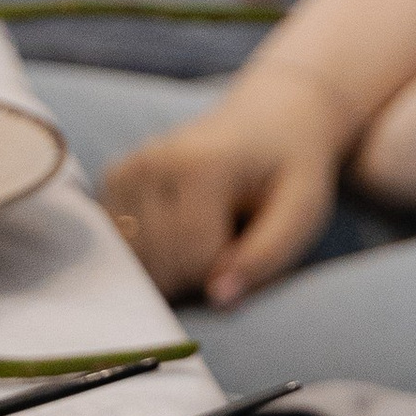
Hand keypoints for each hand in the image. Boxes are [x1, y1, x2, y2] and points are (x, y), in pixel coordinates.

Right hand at [98, 71, 343, 303]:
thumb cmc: (291, 167)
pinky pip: (122, 247)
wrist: (271, 114)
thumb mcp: (303, 210)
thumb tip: (218, 300)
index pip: (194, 261)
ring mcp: (125, 170)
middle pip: (158, 265)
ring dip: (173, 262)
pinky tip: (180, 223)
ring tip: (207, 224)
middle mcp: (149, 163)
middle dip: (197, 270)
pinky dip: (152, 251)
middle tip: (231, 231)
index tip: (251, 238)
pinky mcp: (113, 181)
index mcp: (197, 165)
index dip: (228, 268)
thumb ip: (265, 257)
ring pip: (135, 262)